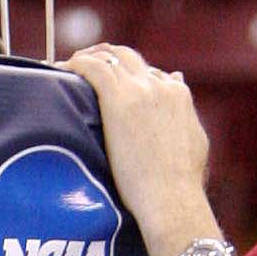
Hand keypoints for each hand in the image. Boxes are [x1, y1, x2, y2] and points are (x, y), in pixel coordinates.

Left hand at [65, 42, 212, 255]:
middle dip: (107, 57)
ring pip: (110, 57)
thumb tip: (179, 79)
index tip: (113, 83)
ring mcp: (139, 90)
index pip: (150, 73)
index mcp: (177, 95)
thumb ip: (186, 111)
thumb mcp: (194, 139)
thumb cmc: (182, 183)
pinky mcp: (119, 100)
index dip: (129, 75)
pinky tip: (61, 69)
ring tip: (69, 66)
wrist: (171, 198)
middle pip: (129, 58)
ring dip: (88, 57)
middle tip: (85, 64)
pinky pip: (93, 68)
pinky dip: (76, 64)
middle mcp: (159, 85)